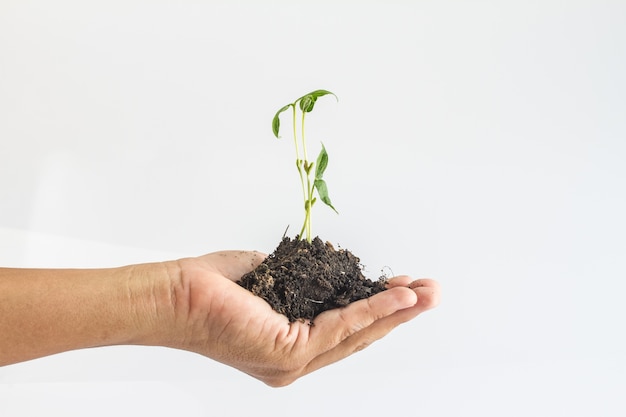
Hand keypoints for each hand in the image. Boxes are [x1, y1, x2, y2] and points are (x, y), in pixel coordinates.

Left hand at [165, 251, 439, 386]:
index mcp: (291, 345)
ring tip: (428, 293)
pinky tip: (399, 294)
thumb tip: (332, 268)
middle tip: (433, 293)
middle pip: (360, 337)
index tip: (405, 288)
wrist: (172, 296)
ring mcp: (292, 362)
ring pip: (357, 334)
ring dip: (397, 311)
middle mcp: (295, 361)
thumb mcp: (273, 278)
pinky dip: (372, 309)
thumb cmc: (214, 287)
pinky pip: (340, 326)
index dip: (379, 309)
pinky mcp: (286, 353)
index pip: (346, 330)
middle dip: (401, 313)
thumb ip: (306, 282)